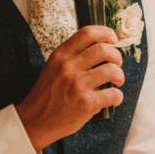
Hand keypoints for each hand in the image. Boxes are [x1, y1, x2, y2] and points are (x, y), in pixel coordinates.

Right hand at [15, 26, 123, 150]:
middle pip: (105, 50)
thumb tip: (103, 48)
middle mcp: (69, 67)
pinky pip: (113, 94)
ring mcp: (77, 85)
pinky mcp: (86, 103)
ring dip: (119, 76)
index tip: (113, 39)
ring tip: (116, 83)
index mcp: (61, 55)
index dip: (106, 33)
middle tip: (116, 65)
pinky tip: (112, 99)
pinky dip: (117, 97)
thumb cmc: (47, 94)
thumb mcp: (53, 67)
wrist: (34, 120)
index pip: (88, 33)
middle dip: (117, 57)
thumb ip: (73, 56)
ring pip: (112, 70)